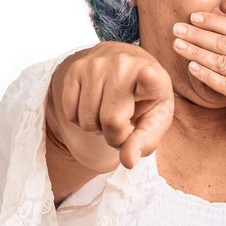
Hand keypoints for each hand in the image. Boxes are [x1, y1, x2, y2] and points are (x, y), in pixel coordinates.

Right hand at [47, 41, 174, 170]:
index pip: (151, 79)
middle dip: (115, 136)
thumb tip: (127, 161)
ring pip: (87, 120)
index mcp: (154, 78)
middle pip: (110, 120)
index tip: (149, 76)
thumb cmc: (145, 100)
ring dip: (97, 128)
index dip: (149, 80)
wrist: (126, 68)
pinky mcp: (75, 68)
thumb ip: (143, 143)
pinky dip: (80, 120)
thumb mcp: (154, 122)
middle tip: (124, 123)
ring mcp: (97, 64)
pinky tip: (94, 107)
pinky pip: (70, 114)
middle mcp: (124, 65)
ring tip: (109, 113)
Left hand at [171, 12, 225, 138]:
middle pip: (224, 43)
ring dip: (196, 52)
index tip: (196, 16)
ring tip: (177, 45)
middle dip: (197, 34)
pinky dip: (208, 76)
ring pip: (221, 61)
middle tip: (176, 27)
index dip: (214, 22)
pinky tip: (192, 69)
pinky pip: (225, 85)